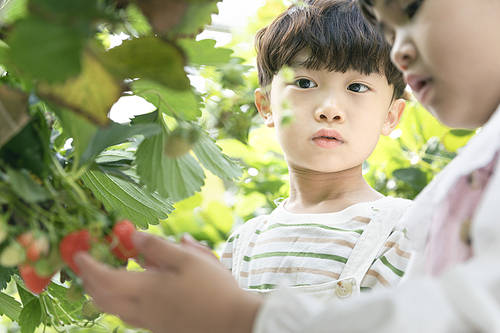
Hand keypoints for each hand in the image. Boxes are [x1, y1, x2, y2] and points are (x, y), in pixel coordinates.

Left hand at [75, 232, 261, 332]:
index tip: (78, 253)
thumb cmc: (213, 288)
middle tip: (87, 265)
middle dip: (89, 281)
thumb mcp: (189, 259)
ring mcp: (150, 321)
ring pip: (114, 309)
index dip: (88, 266)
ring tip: (105, 277)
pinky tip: (134, 291)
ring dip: (102, 293)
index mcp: (146, 288)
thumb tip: (133, 235)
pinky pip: (129, 315)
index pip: (104, 278)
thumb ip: (158, 247)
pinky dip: (119, 301)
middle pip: (102, 298)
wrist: (233, 322)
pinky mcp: (160, 328)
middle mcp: (142, 308)